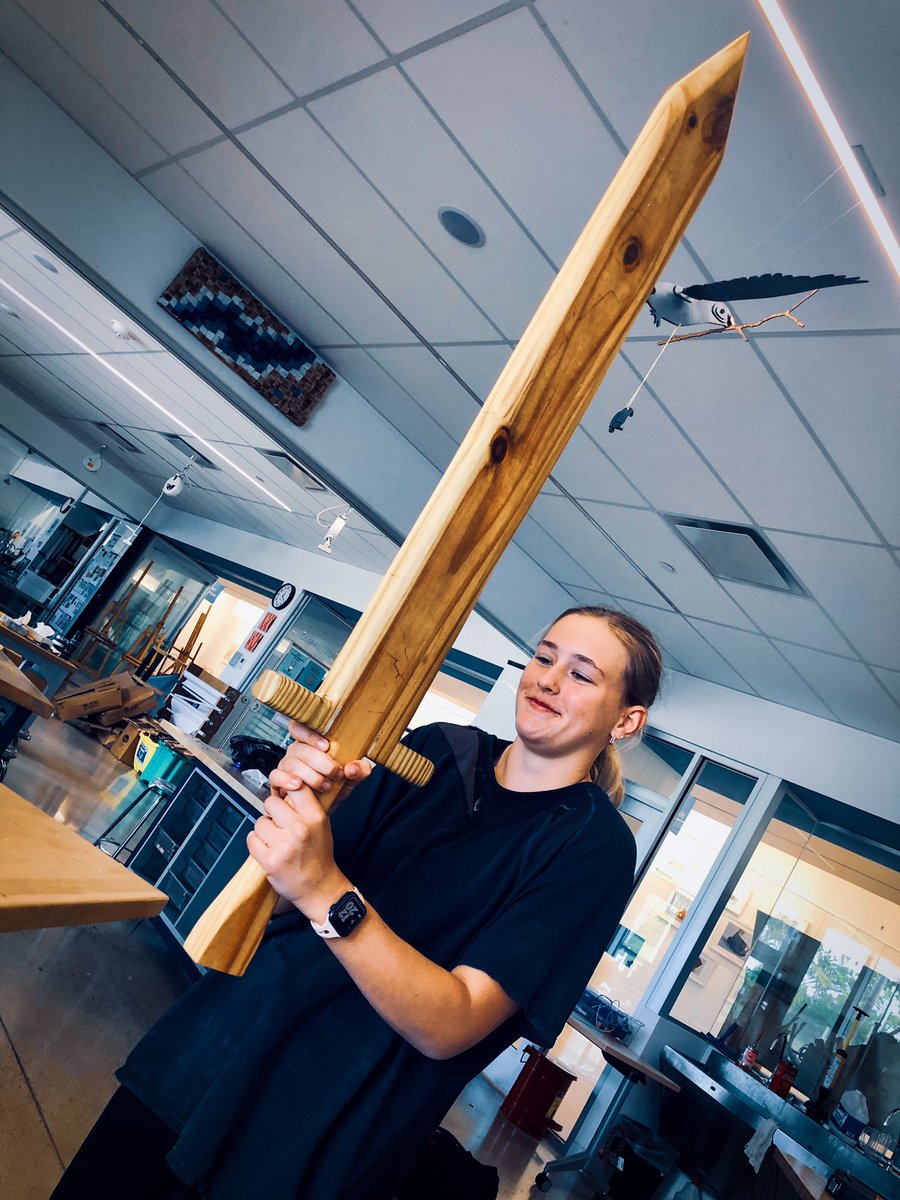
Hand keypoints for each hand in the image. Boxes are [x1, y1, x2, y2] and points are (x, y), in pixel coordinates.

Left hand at [247, 787, 346, 917]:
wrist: (319, 887)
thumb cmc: (318, 855)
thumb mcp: (321, 825)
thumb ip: (305, 807)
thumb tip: (285, 787)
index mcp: (315, 817)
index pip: (296, 788)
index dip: (287, 788)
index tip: (284, 795)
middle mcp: (300, 828)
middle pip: (271, 802)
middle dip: (272, 812)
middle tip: (279, 825)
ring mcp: (284, 845)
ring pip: (260, 822)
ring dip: (264, 831)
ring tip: (275, 841)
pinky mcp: (270, 861)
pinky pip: (252, 840)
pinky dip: (256, 844)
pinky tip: (268, 850)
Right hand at [268, 720, 372, 801]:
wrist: (321, 812)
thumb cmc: (335, 790)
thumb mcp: (351, 779)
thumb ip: (359, 771)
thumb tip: (353, 768)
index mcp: (312, 744)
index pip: (302, 727)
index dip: (310, 734)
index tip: (326, 746)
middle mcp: (296, 752)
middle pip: (300, 748)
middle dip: (320, 762)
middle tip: (336, 773)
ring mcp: (285, 766)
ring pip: (291, 763)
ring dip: (310, 775)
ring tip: (325, 786)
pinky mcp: (278, 781)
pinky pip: (275, 776)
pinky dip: (286, 780)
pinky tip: (298, 785)